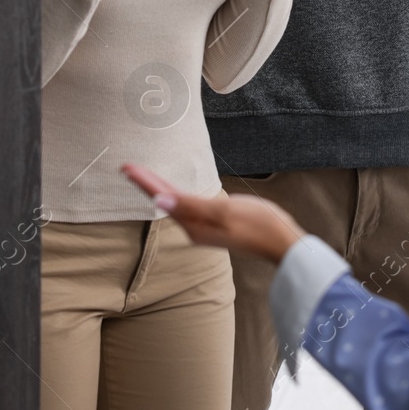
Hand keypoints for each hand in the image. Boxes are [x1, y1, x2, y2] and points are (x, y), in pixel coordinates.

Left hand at [122, 163, 305, 263]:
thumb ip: (191, 205)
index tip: (126, 168)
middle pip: (166, 201)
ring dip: (159, 188)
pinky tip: (174, 191)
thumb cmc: (258, 224)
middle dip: (148, 183)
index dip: (144, 182)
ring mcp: (204, 227)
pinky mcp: (214, 224)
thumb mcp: (223, 211)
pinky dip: (176, 194)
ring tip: (144, 175)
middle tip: (128, 167)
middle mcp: (195, 228)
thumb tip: (159, 201)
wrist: (282, 242)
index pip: (163, 198)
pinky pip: (187, 206)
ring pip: (175, 203)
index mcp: (194, 224)